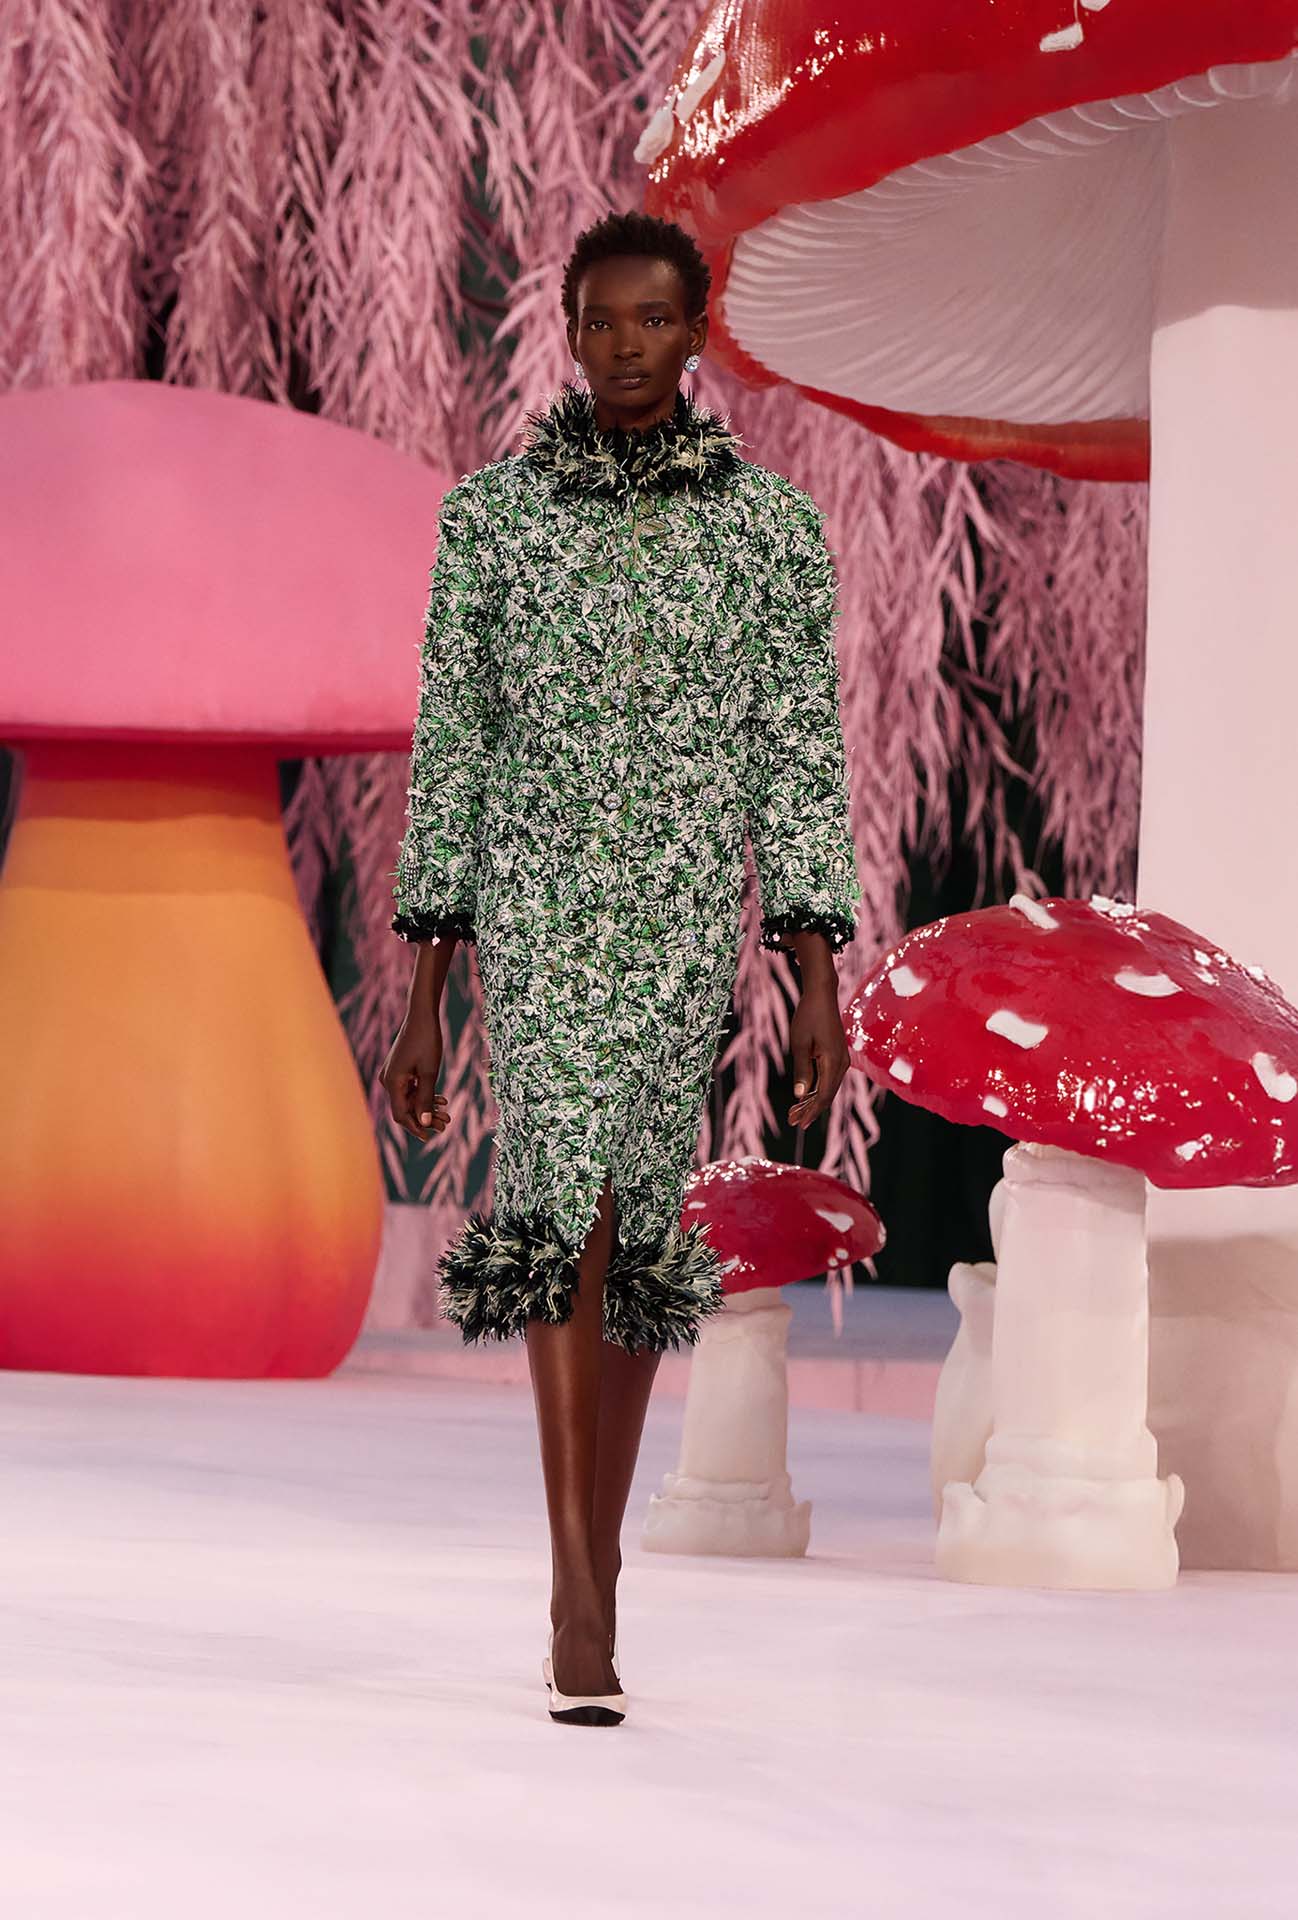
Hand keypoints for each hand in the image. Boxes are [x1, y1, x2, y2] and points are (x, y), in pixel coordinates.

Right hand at [380, 1012, 447, 1143]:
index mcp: (392, 1082)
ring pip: (409, 1099)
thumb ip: (426, 1099)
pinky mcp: (398, 1069)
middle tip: (446, 1124)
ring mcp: (392, 1074)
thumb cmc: (426, 1041)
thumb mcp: (430, 1072)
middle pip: (405, 1108)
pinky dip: (424, 1095)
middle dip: (425, 1118)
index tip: (430, 1137)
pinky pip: (409, 1088)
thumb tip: (423, 1123)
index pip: (401, 1114)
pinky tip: (441, 1099)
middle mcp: (387, 1080)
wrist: (422, 1015)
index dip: (415, 1127)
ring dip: (426, 1107)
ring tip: (446, 1113)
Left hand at [788, 984, 850, 1130]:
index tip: (798, 1123)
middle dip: (810, 1110)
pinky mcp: (837, 1056)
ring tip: (795, 1112)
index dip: (811, 1111)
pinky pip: (828, 1078)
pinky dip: (816, 1089)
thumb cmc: (808, 1016)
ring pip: (828, 1088)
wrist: (822, 995)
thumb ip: (801, 1070)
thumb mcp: (799, 1044)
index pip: (823, 1095)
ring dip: (812, 1101)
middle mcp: (841, 1063)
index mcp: (833, 1062)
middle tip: (792, 1121)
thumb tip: (800, 1095)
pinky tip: (804, 1095)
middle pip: (827, 1095)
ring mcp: (841, 1060)